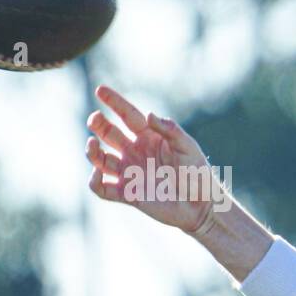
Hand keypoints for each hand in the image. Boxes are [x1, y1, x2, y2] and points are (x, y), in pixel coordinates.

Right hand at [85, 85, 218, 233]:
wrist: (203, 206)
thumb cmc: (198, 174)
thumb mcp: (188, 148)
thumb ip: (171, 130)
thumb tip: (149, 115)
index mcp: (149, 137)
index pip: (127, 115)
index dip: (114, 102)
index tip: (100, 89)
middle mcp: (135, 152)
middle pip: (108, 134)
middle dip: (98, 124)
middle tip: (95, 118)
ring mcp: (130, 173)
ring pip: (100, 159)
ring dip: (92, 151)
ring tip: (93, 144)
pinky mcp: (128, 194)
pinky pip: (101, 188)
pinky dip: (94, 180)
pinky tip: (98, 172)